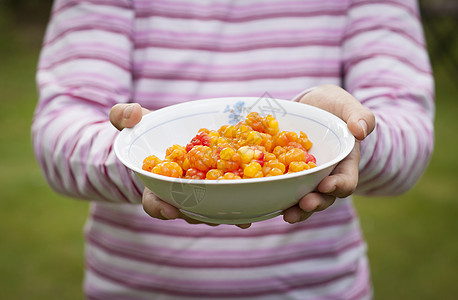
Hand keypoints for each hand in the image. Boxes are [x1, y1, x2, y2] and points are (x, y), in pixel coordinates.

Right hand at [109, 103, 251, 228]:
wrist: (171, 134)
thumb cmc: (150, 132)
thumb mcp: (134, 123)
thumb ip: (124, 117)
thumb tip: (131, 113)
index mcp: (156, 183)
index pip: (153, 201)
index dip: (159, 207)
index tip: (170, 210)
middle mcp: (180, 193)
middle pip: (189, 211)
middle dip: (201, 215)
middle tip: (214, 219)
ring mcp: (201, 191)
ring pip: (212, 208)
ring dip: (226, 214)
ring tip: (242, 218)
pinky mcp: (221, 182)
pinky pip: (231, 193)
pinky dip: (243, 199)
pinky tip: (258, 201)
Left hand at [282, 84, 375, 223]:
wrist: (310, 105)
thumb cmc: (333, 106)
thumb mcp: (347, 106)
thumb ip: (360, 116)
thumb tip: (360, 131)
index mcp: (344, 164)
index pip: (346, 181)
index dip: (338, 186)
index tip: (326, 185)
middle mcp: (325, 176)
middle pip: (324, 196)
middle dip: (315, 203)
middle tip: (304, 204)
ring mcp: (305, 178)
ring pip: (302, 199)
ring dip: (296, 209)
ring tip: (287, 215)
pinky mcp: (286, 175)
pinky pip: (282, 187)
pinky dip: (275, 197)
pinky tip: (265, 201)